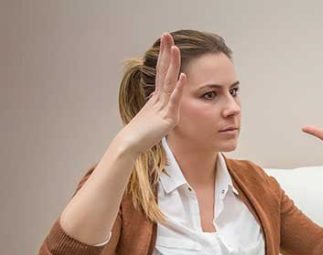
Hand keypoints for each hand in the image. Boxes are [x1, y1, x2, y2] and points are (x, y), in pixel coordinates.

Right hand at [116, 33, 185, 154]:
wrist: (131, 144)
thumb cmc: (142, 133)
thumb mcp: (153, 116)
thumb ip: (157, 106)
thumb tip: (156, 98)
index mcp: (157, 97)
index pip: (162, 72)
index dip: (165, 56)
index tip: (167, 42)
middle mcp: (160, 98)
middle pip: (164, 70)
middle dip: (166, 53)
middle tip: (167, 35)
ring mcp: (163, 106)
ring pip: (169, 81)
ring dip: (173, 64)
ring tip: (175, 48)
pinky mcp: (167, 117)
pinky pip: (174, 100)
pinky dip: (179, 88)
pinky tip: (183, 76)